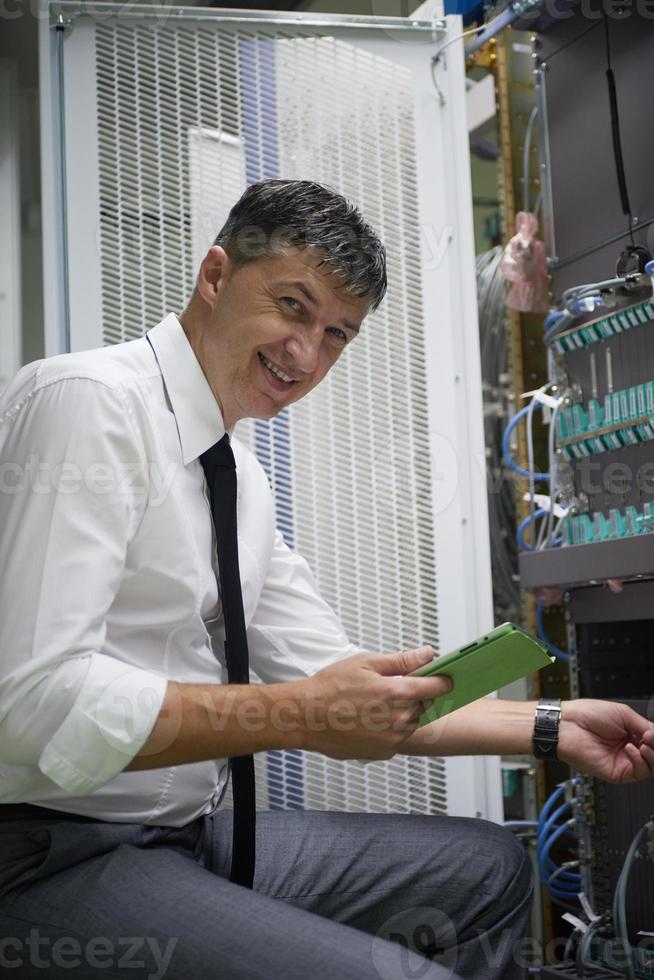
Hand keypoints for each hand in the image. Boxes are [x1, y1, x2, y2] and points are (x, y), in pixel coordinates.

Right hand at [299, 647, 451, 760]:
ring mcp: (392, 738)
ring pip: (412, 723)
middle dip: (416, 695)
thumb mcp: (366, 663)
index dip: (442, 680)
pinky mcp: (383, 752)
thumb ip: (402, 660)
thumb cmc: (330, 687)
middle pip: (425, 705)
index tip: (445, 678)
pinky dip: (391, 729)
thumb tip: (427, 653)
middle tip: (395, 688)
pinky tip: (370, 719)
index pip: (435, 687)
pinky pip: (398, 738)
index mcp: (397, 692)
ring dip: (404, 713)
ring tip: (377, 704)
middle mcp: (398, 718)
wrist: (305, 716)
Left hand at [558, 699, 653, 782]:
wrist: (569, 725)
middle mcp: (630, 749)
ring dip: (653, 755)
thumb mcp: (623, 714)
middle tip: (650, 737)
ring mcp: (624, 761)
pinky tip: (631, 749)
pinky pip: (638, 773)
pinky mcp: (618, 773)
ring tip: (643, 744)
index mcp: (632, 733)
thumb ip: (644, 725)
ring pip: (651, 767)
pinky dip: (639, 761)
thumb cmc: (587, 715)